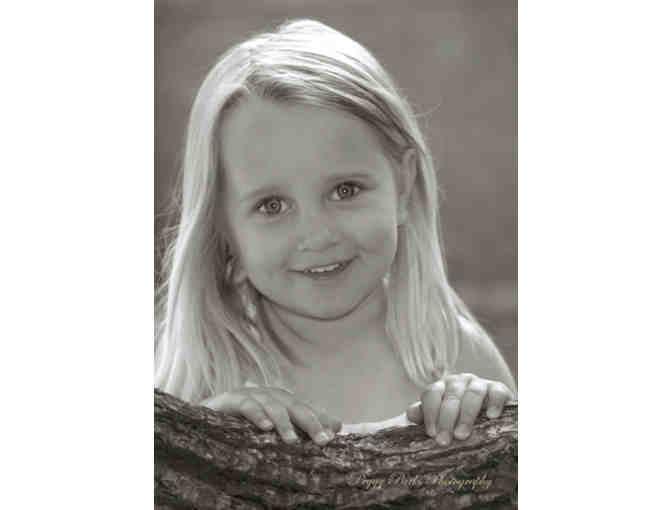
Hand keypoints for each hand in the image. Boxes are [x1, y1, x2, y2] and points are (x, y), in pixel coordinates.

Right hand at [200, 386, 341, 444]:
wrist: (206, 415)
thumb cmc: (243, 423)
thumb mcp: (273, 426)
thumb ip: (302, 426)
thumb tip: (338, 426)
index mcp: (282, 401)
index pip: (306, 408)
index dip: (321, 419)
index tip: (335, 434)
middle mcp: (270, 395)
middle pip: (295, 406)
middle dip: (310, 422)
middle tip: (323, 440)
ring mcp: (251, 395)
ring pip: (273, 406)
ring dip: (284, 423)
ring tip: (293, 440)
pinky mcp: (231, 399)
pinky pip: (247, 405)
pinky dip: (257, 415)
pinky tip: (265, 428)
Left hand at [405, 373, 514, 445]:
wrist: (488, 413)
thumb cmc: (458, 417)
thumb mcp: (440, 416)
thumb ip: (425, 414)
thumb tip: (411, 414)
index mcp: (442, 387)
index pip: (432, 394)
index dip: (430, 413)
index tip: (431, 434)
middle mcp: (459, 381)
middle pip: (451, 396)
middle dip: (446, 419)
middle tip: (444, 441)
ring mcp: (479, 383)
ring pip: (472, 394)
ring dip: (466, 415)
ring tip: (462, 435)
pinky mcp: (498, 388)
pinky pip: (496, 392)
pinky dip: (494, 403)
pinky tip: (491, 416)